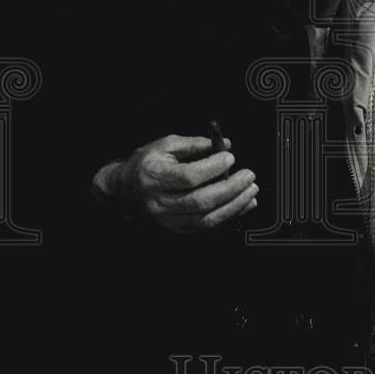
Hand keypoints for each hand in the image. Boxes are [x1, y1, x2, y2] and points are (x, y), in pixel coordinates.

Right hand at [92, 134, 257, 233]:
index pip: (188, 176)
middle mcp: (159, 202)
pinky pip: (207, 227)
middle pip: (200, 201)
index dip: (212, 168)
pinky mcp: (176, 229)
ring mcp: (167, 220)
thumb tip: (224, 144)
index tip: (230, 157)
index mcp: (154, 176)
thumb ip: (195, 144)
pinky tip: (243, 204)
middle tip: (249, 176)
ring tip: (251, 191)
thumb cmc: (146, 164)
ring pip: (206, 219)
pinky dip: (228, 216)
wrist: (124, 191)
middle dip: (230, 189)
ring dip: (234, 205)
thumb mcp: (166, 145)